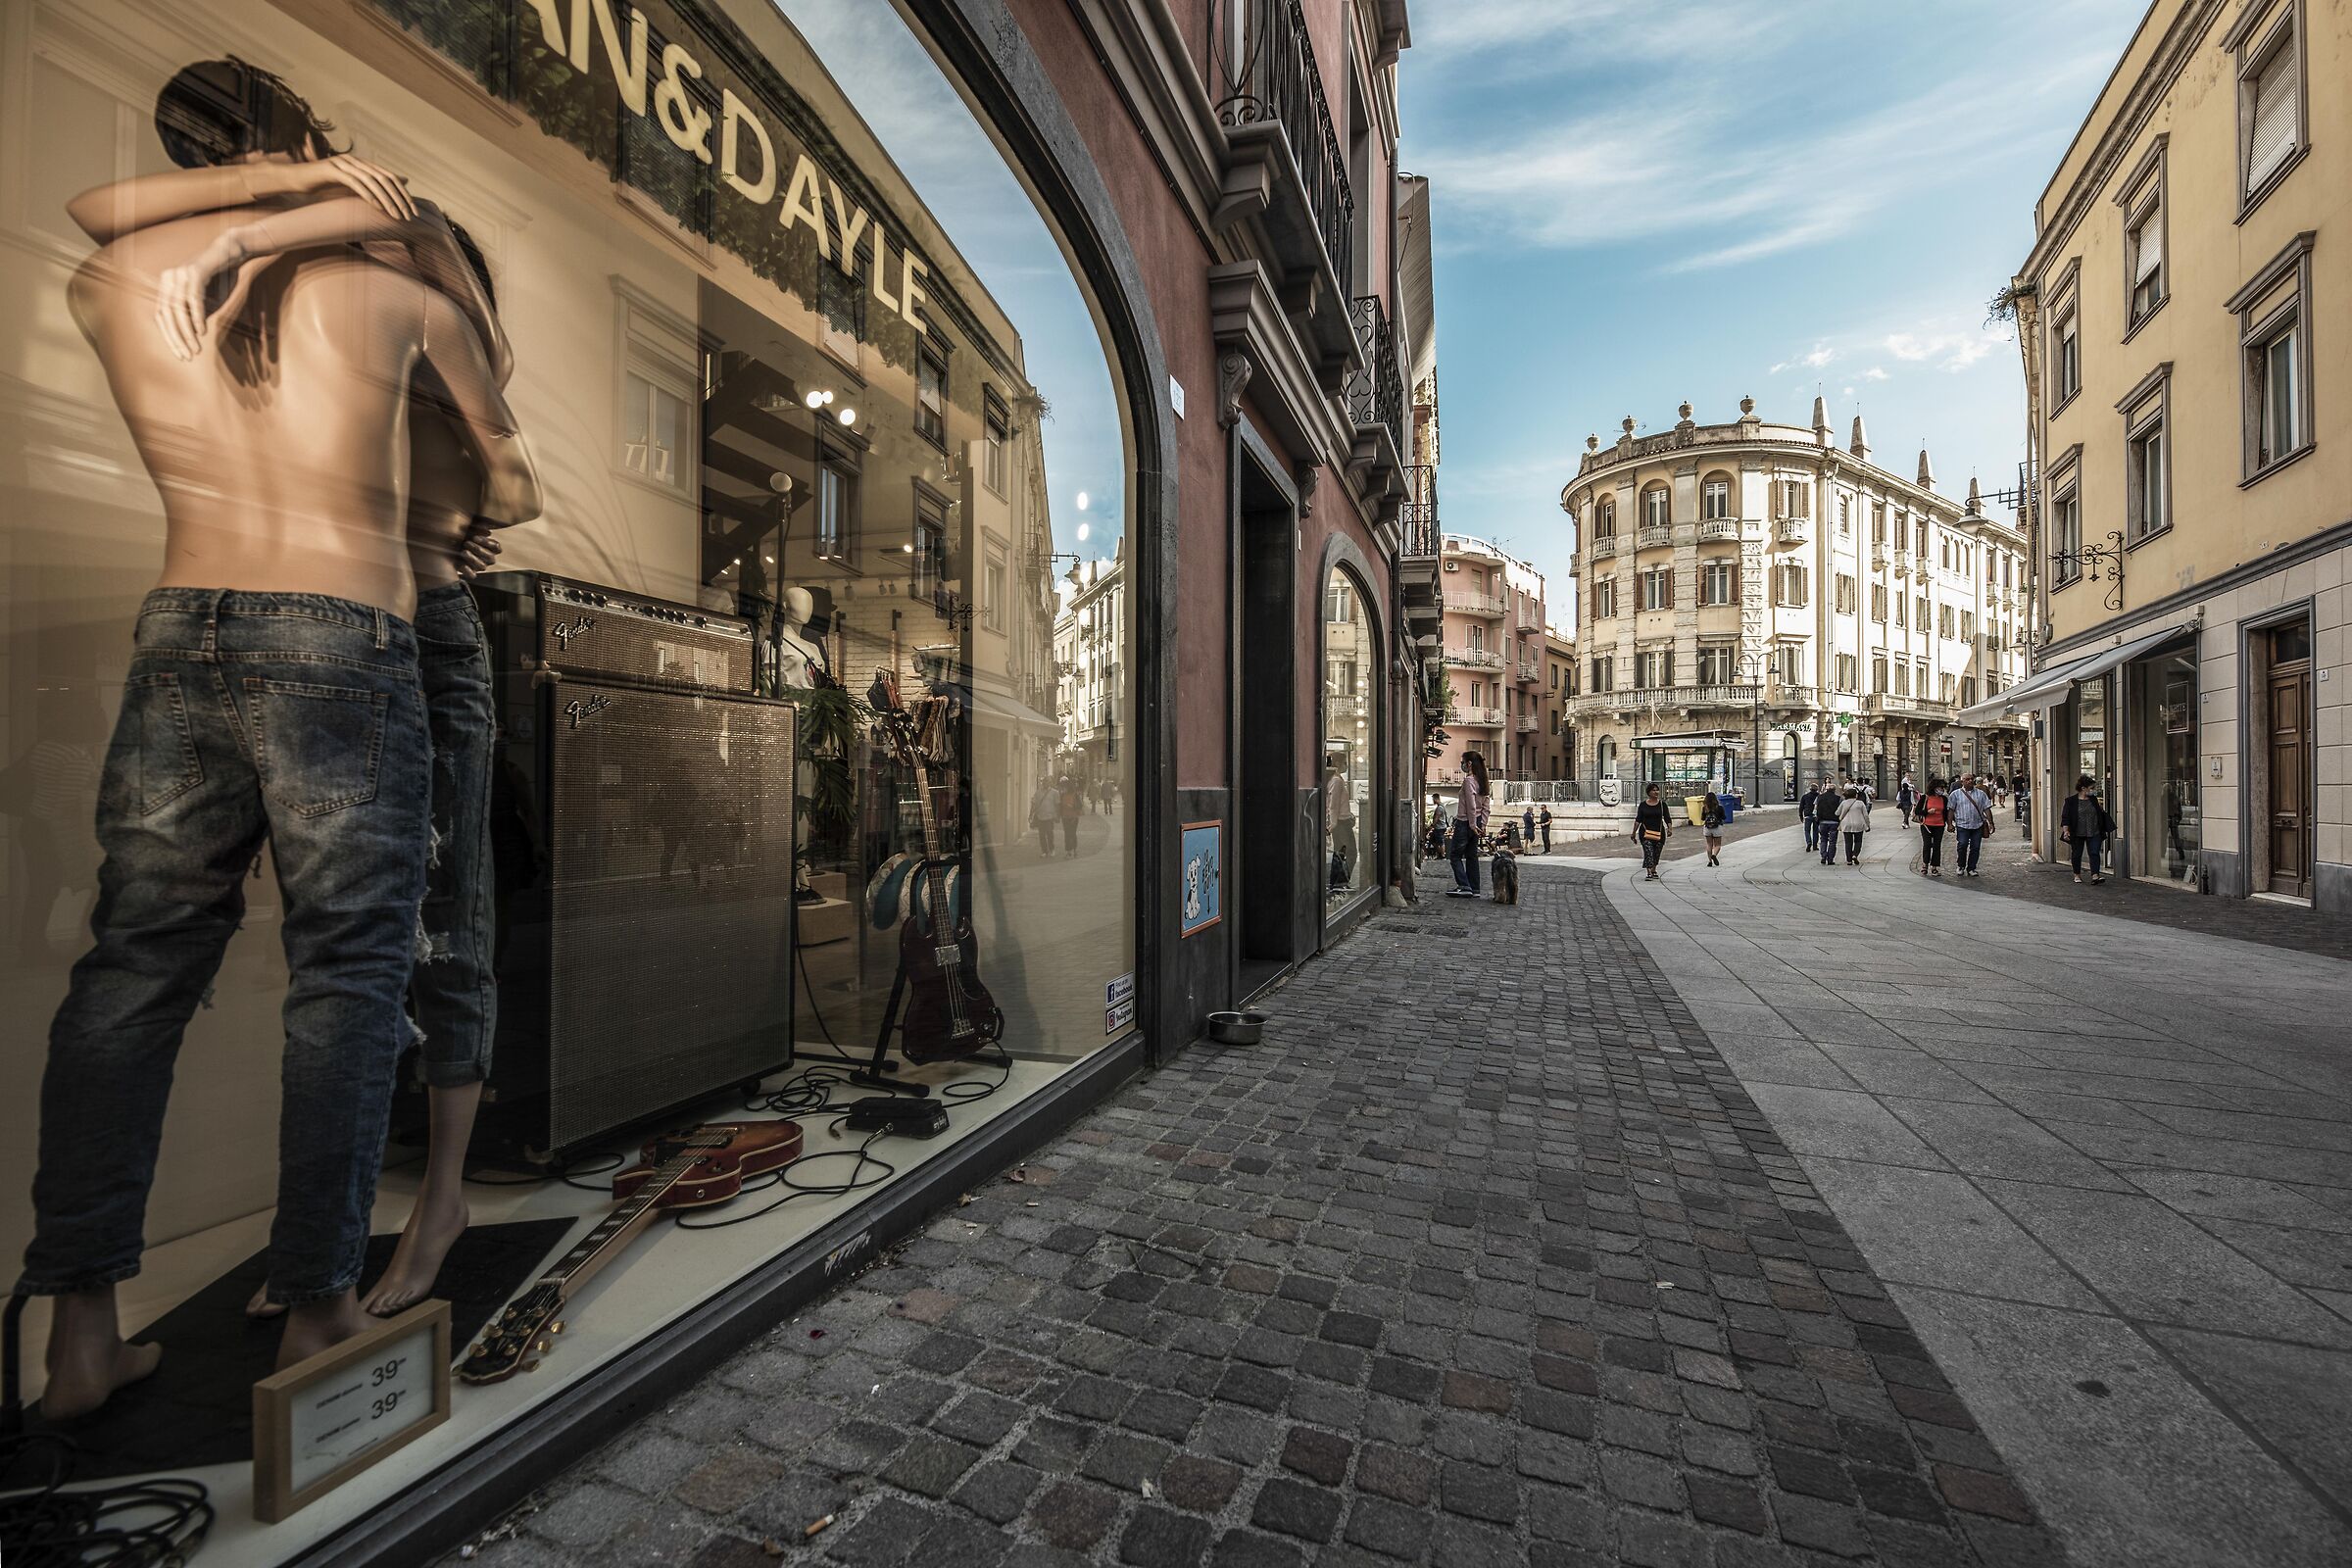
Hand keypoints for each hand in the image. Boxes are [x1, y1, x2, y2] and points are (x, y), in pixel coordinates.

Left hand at [154, 232, 247, 360]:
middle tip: (187, 356)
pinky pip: (193, 299)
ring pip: (178, 309)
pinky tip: (202, 331)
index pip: (161, 317)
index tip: (180, 355)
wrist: (231, 252)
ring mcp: (180, 274)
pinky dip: (197, 317)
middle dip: (176, 339)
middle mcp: (168, 278)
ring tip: (196, 348)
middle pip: (166, 315)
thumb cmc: (220, 278)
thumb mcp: (205, 300)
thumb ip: (194, 314)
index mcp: (166, 285)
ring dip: (187, 332)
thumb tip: (189, 337)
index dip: (169, 337)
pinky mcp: (194, 271)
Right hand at [293, 154, 415, 221]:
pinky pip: (355, 183)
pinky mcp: (332, 171)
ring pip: (372, 181)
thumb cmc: (325, 185)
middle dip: (399, 198)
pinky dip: (368, 195)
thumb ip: (373, 186)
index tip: (414, 211)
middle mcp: (356, 161)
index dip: (404, 194)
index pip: (390, 178)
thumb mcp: (353, 187)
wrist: (297, 179)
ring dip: (386, 199)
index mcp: (363, 164)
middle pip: (384, 179)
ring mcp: (344, 164)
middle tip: (408, 216)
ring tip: (395, 215)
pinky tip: (378, 207)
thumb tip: (400, 182)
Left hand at [454, 520, 503, 580]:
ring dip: (473, 559)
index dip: (487, 543)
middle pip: (490, 558)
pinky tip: (461, 565)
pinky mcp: (470, 573)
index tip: (475, 537)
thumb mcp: (468, 529)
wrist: (447, 545)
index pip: (496, 547)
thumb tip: (488, 532)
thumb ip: (477, 528)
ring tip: (463, 552)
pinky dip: (467, 571)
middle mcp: (488, 559)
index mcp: (491, 548)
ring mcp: (480, 567)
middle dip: (478, 550)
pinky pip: (472, 576)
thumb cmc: (461, 535)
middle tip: (466, 543)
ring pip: (482, 567)